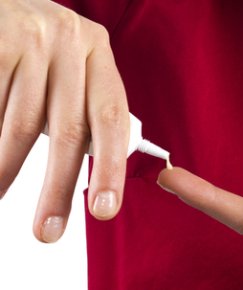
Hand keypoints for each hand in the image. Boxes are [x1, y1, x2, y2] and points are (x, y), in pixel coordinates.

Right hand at [0, 0, 128, 241]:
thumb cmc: (33, 49)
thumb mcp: (66, 71)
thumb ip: (78, 110)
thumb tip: (88, 171)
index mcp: (97, 53)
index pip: (111, 118)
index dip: (110, 168)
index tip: (104, 211)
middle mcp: (71, 41)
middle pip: (69, 130)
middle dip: (58, 187)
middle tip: (49, 232)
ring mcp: (32, 36)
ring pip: (22, 125)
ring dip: (7, 168)